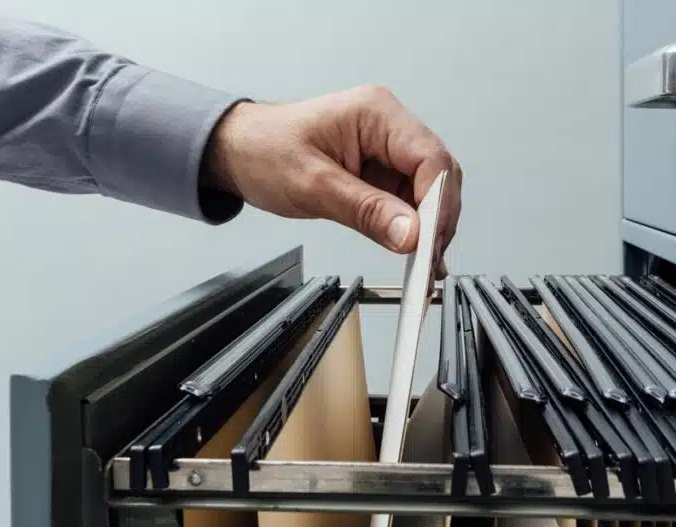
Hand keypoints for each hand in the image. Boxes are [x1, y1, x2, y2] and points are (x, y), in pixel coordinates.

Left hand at [203, 85, 461, 277]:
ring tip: (424, 264)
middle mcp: (390, 127)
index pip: (430, 158)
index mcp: (376, 113)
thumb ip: (366, 211)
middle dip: (439, 219)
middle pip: (439, 175)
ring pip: (430, 191)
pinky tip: (417, 252)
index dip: (438, 203)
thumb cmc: (263, 151)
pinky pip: (411, 201)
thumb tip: (411, 235)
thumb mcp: (313, 185)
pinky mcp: (383, 172)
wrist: (237, 151)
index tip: (430, 242)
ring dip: (430, 228)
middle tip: (430, 260)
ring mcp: (389, 151)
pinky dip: (416, 229)